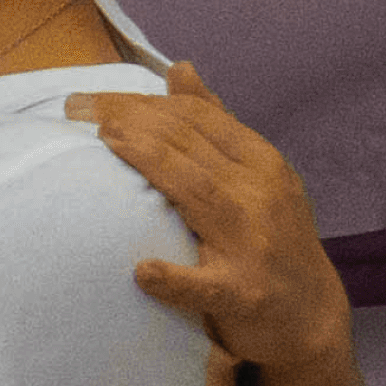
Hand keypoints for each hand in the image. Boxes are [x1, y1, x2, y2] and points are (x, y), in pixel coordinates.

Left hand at [68, 62, 353, 373]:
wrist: (311, 315)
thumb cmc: (269, 238)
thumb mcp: (253, 174)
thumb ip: (215, 126)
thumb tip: (179, 69)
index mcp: (260, 162)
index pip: (196, 118)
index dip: (140, 101)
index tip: (89, 100)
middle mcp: (261, 194)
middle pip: (191, 144)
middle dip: (131, 120)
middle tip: (75, 111)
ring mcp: (254, 245)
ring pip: (200, 193)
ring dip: (152, 163)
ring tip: (107, 142)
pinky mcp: (244, 294)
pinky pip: (205, 284)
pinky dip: (173, 278)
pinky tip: (142, 270)